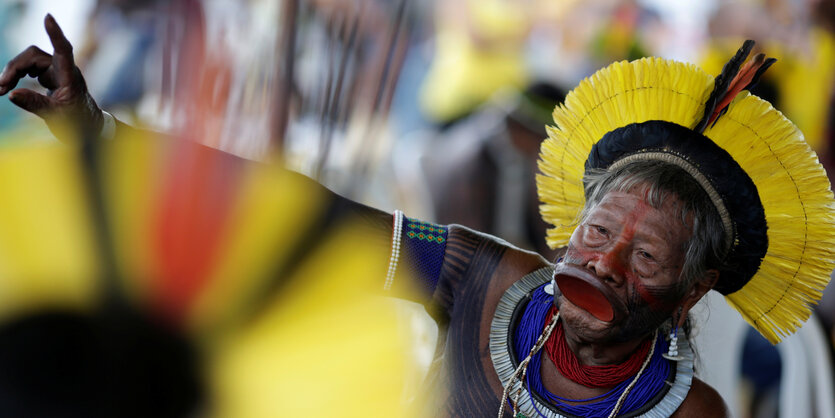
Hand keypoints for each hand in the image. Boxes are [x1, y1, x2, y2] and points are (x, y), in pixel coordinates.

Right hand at [0, 14, 102, 141]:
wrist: (89, 125)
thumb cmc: (79, 121)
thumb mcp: (56, 117)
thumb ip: (35, 104)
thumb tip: (11, 94)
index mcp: (70, 77)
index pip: (64, 50)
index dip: (55, 34)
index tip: (47, 18)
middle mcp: (63, 69)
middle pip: (33, 55)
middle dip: (14, 68)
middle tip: (0, 88)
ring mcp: (56, 71)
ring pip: (28, 60)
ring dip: (13, 72)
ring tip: (1, 89)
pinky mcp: (49, 75)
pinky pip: (28, 68)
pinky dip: (16, 75)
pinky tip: (8, 86)